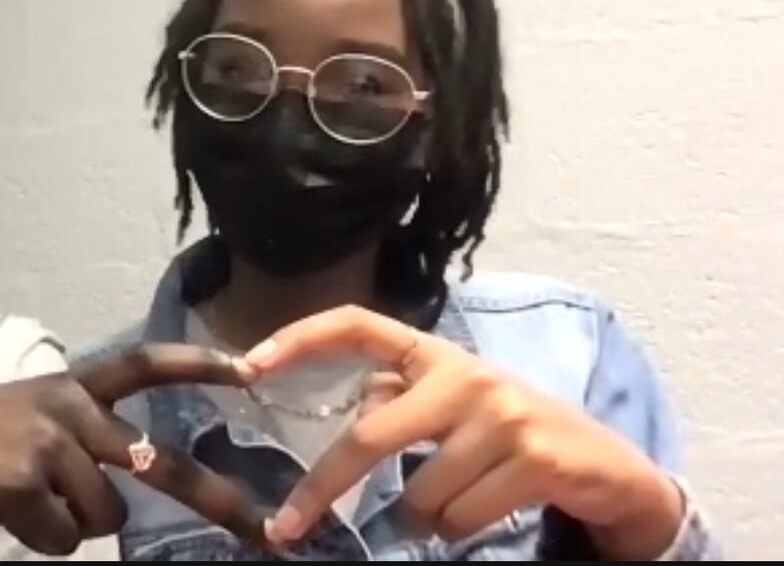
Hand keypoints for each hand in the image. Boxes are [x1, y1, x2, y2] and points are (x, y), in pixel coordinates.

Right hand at [0, 344, 266, 554]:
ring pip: (104, 515)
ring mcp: (49, 442)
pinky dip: (39, 538)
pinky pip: (64, 538)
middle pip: (158, 462)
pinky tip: (3, 510)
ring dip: (69, 523)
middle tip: (261, 528)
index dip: (199, 365)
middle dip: (215, 499)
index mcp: (70, 385)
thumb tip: (119, 499)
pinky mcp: (26, 481)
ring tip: (19, 498)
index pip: (144, 365)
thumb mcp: (26, 421)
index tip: (252, 370)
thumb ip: (79, 443)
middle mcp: (67, 406)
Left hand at [245, 306, 683, 558]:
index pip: (357, 324)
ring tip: (459, 501)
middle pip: (370, 434)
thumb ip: (396, 403)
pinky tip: (489, 507)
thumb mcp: (450, 408)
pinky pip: (458, 516)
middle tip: (286, 529)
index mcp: (434, 353)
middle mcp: (464, 373)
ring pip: (417, 494)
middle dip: (323, 487)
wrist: (606, 468)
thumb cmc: (507, 436)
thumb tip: (343, 428)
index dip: (300, 338)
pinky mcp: (533, 456)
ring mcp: (501, 413)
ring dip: (422, 518)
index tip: (248, 367)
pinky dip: (458, 529)